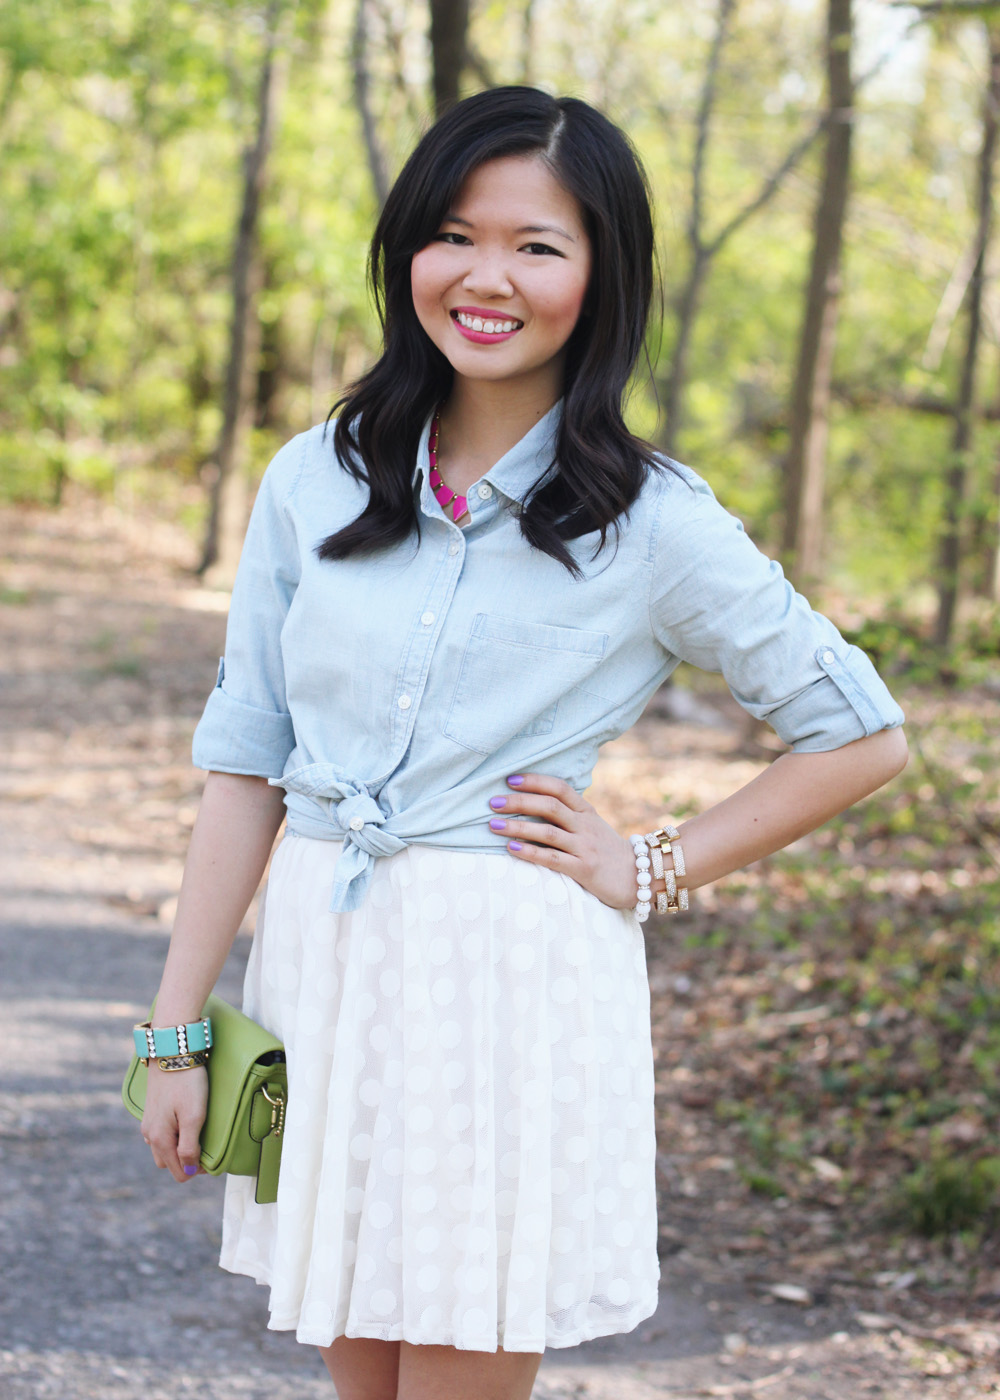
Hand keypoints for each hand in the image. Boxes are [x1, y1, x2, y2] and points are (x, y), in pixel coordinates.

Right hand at [141, 1062, 208, 1183]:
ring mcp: (149, 1122)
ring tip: (196, 1132)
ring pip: (164, 1149)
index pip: (179, 1172)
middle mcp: (149, 1134)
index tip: (211, 1156)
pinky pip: (161, 1134)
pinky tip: (184, 1122)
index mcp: (159, 1139)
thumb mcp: (194, 1117)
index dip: (196, 1170)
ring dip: (179, 1148)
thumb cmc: (186, 1084)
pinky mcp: (152, 1111)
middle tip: (205, 1144)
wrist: (172, 1051)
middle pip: (169, 1163)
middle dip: (186, 1160)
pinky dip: (173, 1136)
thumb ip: (189, 1147)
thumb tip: (188, 1171)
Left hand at [487, 772, 637, 909]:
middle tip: (493, 802)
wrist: (640, 877)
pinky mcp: (584, 869)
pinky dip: (530, 852)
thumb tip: (532, 802)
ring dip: (517, 827)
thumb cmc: (607, 850)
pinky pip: (553, 859)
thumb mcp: (592, 826)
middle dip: (518, 802)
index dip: (534, 781)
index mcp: (586, 811)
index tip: (510, 779)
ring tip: (493, 825)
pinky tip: (512, 849)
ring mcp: (585, 847)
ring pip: (547, 832)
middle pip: (549, 806)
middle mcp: (585, 826)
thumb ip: (569, 814)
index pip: (559, 788)